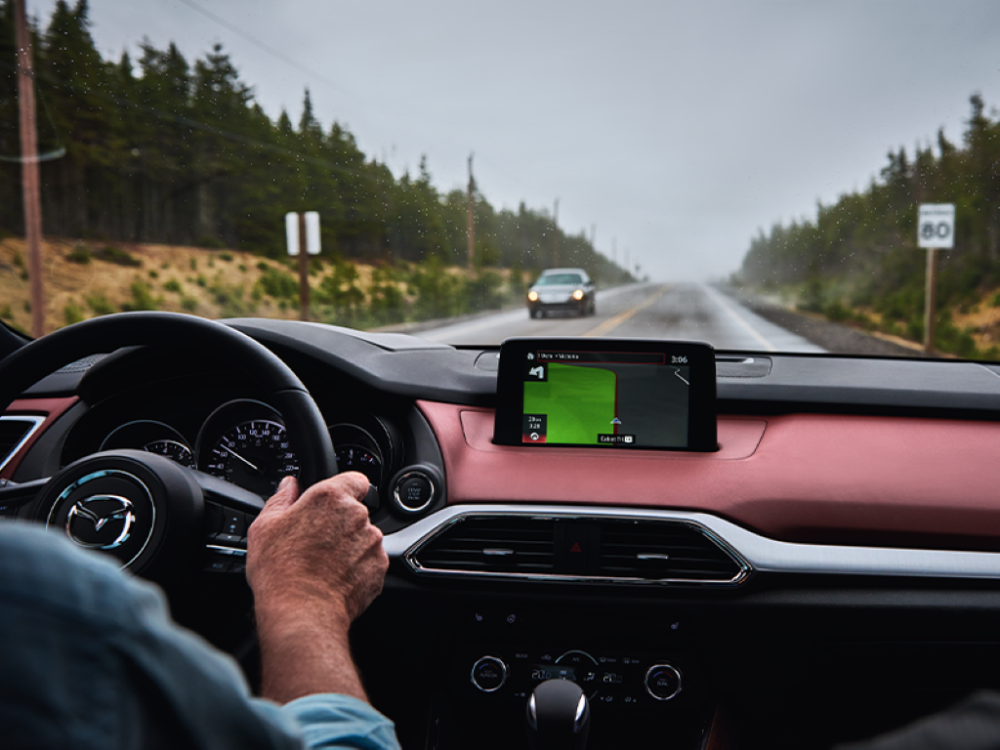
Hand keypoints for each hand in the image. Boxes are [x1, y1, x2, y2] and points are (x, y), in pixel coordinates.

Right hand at [246, 473, 387, 623]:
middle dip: (340, 523)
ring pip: (364, 537)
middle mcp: (356, 516)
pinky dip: (358, 567)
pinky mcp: (379, 567)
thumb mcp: (264, 528)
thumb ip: (281, 499)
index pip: (354, 479)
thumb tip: (288, 485)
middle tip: (316, 541)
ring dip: (350, 545)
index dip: (345, 488)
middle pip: (355, 511)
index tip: (332, 502)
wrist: (301, 612)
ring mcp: (371, 542)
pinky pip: (370, 561)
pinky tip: (335, 578)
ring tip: (324, 564)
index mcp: (330, 498)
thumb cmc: (280, 571)